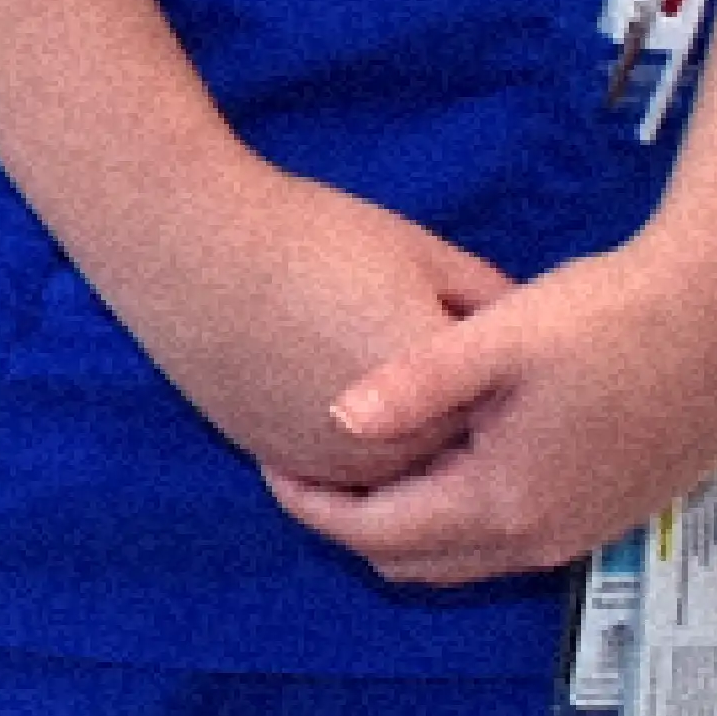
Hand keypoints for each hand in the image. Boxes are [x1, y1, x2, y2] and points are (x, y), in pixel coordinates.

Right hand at [62, 155, 512, 497]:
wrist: (193, 249)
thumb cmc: (315, 237)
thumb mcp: (423, 254)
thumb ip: (488, 301)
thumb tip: (523, 331)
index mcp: (442, 396)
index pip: (506, 412)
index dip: (508, 384)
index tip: (509, 359)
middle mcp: (394, 449)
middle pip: (455, 455)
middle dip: (462, 423)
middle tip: (463, 382)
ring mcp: (334, 465)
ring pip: (398, 479)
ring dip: (410, 449)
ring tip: (401, 390)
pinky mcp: (282, 463)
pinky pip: (340, 477)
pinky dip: (355, 451)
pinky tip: (349, 400)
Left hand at [270, 222, 716, 589]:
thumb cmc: (609, 316)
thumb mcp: (499, 339)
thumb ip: (413, 383)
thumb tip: (332, 418)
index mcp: (503, 502)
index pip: (379, 535)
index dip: (312, 508)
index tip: (270, 464)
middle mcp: (543, 538)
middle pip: (417, 559)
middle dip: (355, 523)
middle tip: (311, 467)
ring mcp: (586, 532)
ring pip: (467, 556)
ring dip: (413, 520)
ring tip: (373, 459)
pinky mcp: (615, 512)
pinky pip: (515, 538)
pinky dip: (467, 513)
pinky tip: (457, 451)